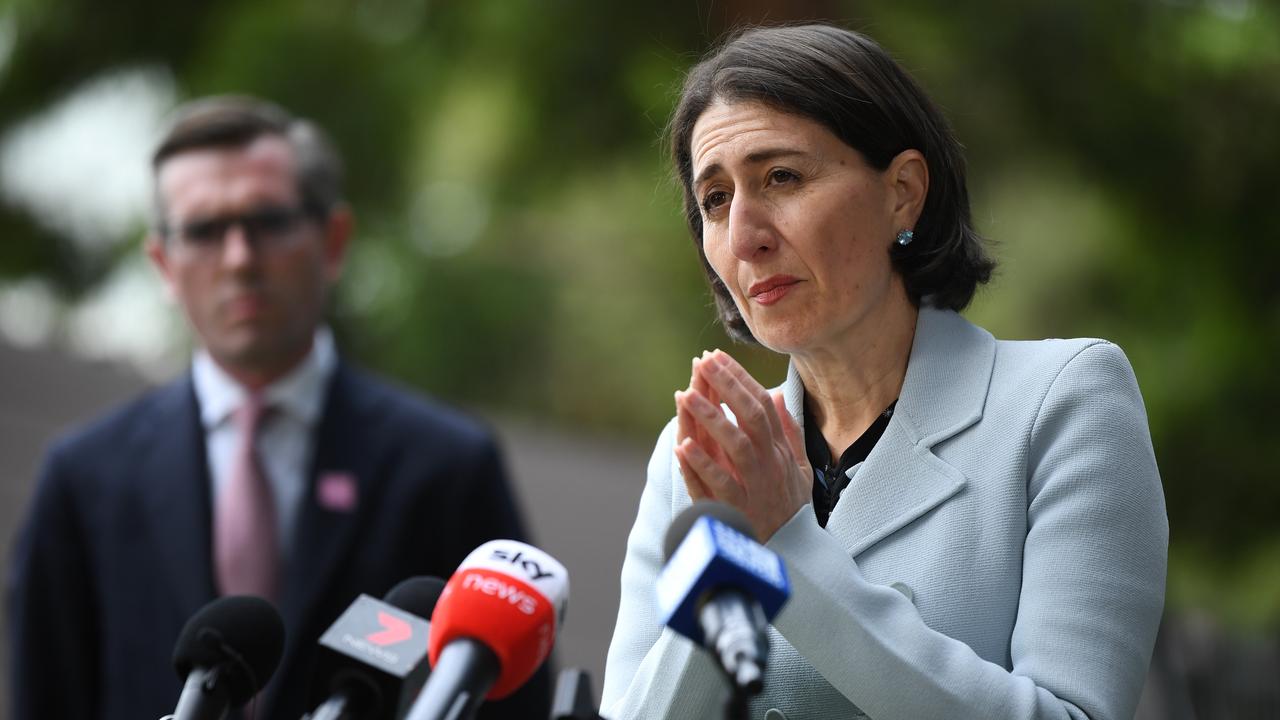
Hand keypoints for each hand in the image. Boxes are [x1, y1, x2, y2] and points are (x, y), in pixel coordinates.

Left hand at [673, 350, 812, 540]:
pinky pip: (719, 486)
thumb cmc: (791, 507)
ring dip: (710, 420)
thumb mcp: (799, 466)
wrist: (794, 554)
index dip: (739, 379)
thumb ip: (788, 432)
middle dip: (726, 388)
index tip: (716, 356)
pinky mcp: (739, 512)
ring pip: (734, 447)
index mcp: (779, 450)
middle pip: (749, 419)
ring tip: (686, 395)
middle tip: (702, 363)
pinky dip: (700, 467)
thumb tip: (777, 397)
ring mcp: (755, 487)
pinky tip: (682, 447)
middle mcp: (769, 464)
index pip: (760, 405)